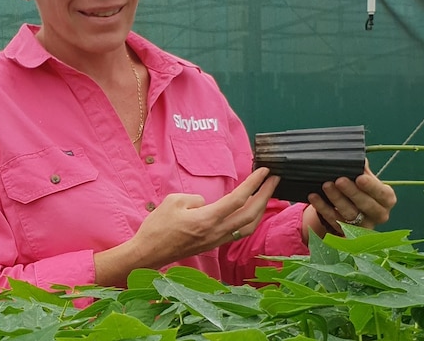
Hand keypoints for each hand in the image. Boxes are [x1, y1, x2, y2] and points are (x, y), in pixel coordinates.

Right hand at [126, 168, 279, 269]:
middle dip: (266, 195)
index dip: (253, 184)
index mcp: (207, 219)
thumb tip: (206, 202)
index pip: (238, 199)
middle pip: (250, 214)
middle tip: (275, 179)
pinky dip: (250, 220)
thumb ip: (195, 198)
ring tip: (268, 194)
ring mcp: (217, 240)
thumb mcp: (173, 201)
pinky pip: (239, 232)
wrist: (149, 253)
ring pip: (248, 226)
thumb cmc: (157, 226)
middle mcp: (217, 232)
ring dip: (261, 209)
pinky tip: (251, 211)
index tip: (264, 171)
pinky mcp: (213, 244)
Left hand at [305, 159, 396, 235]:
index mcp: (386, 199)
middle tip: (339, 180)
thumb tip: (356, 156)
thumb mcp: (365, 178)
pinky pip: (333, 220)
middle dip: (352, 192)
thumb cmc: (361, 188)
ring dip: (336, 199)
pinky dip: (323, 208)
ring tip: (326, 185)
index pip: (382, 193)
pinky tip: (314, 197)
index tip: (360, 177)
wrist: (352, 207)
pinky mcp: (347, 231)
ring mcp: (363, 225)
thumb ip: (362, 168)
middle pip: (366, 205)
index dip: (371, 186)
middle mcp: (379, 214)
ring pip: (349, 214)